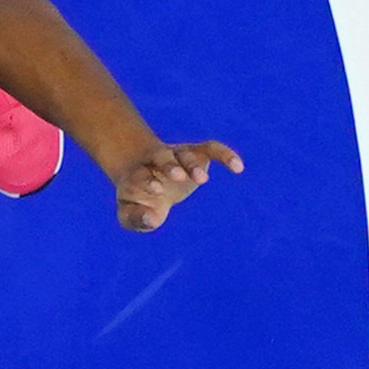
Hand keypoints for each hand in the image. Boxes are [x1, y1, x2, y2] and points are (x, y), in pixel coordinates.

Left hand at [109, 138, 242, 232]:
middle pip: (162, 157)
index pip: (140, 174)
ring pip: (184, 153)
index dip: (147, 180)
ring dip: (192, 164)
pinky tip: (238, 167)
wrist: (148, 179)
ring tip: (202, 180)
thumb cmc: (137, 200)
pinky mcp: (196, 154)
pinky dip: (225, 154)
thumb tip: (151, 220)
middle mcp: (155, 161)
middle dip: (169, 166)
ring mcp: (176, 155)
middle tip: (178, 176)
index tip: (157, 190)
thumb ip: (135, 219)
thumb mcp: (130, 214)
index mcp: (136, 174)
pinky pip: (212, 149)